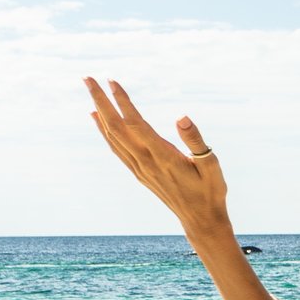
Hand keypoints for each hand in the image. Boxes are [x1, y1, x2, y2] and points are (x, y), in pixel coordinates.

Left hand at [87, 77, 235, 239]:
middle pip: (116, 127)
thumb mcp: (211, 165)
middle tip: (88, 78)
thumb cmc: (210, 191)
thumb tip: (181, 118)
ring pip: (112, 137)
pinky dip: (104, 131)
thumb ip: (196, 141)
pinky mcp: (139, 172)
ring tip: (91, 91)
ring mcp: (139, 168)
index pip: (136, 124)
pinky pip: (116, 148)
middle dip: (101, 101)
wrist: (200, 220)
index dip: (123, 102)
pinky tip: (98, 119)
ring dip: (99, 113)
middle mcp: (146, 162)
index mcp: (163, 156)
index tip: (112, 81)